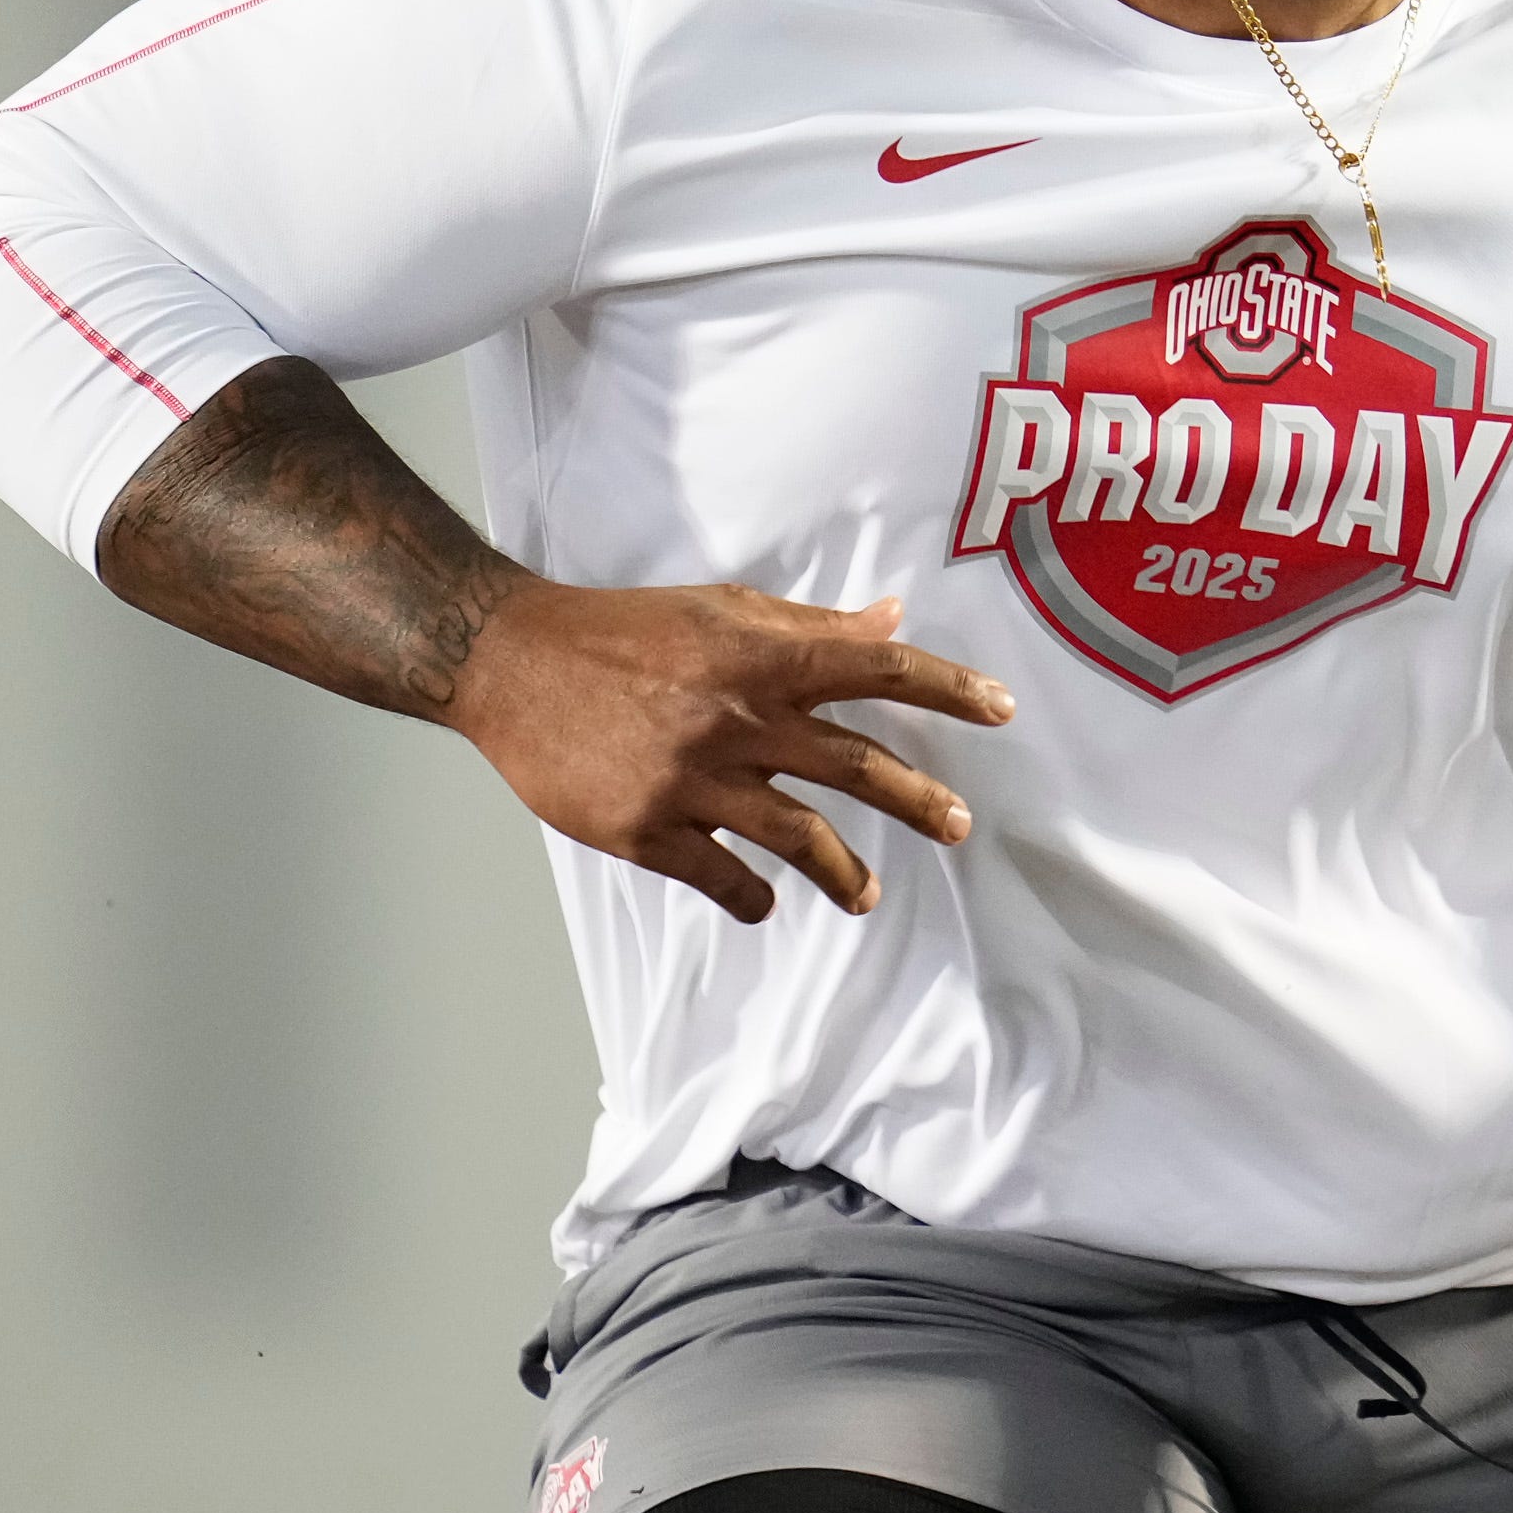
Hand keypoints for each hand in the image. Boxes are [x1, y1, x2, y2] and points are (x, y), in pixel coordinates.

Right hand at [446, 583, 1013, 922]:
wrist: (510, 661)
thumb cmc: (623, 630)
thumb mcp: (722, 609)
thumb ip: (810, 624)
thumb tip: (893, 616)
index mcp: (763, 657)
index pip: (879, 669)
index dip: (948, 688)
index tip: (1002, 711)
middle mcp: (740, 719)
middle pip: (858, 766)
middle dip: (921, 801)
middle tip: (960, 824)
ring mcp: (694, 780)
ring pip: (800, 839)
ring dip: (846, 874)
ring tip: (869, 896)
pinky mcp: (647, 829)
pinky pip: (722, 877)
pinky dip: (751, 896)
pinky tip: (766, 903)